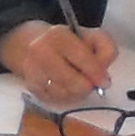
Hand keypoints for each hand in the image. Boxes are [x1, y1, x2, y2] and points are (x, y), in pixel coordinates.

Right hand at [0, 19, 117, 101]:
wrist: (33, 45)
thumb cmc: (69, 42)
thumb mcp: (90, 36)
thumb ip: (105, 48)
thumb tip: (103, 74)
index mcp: (58, 35)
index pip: (81, 57)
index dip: (96, 72)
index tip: (105, 82)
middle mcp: (40, 52)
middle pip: (70, 80)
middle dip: (86, 85)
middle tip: (93, 85)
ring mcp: (32, 70)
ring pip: (63, 93)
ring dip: (77, 93)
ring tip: (80, 83)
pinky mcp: (30, 86)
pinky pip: (54, 100)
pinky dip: (66, 97)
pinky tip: (68, 88)